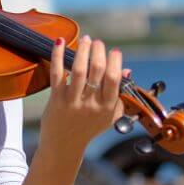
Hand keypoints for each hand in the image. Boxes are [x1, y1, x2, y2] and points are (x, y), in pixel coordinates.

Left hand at [39, 35, 125, 150]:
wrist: (64, 145)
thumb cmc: (89, 127)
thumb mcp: (109, 115)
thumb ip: (120, 95)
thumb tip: (127, 70)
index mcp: (107, 107)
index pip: (113, 79)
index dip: (115, 62)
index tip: (114, 51)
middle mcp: (91, 104)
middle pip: (97, 71)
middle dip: (98, 52)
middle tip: (97, 42)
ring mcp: (73, 101)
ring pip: (78, 70)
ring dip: (82, 50)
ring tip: (85, 39)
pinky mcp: (56, 99)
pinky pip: (57, 73)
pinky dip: (57, 55)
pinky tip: (59, 42)